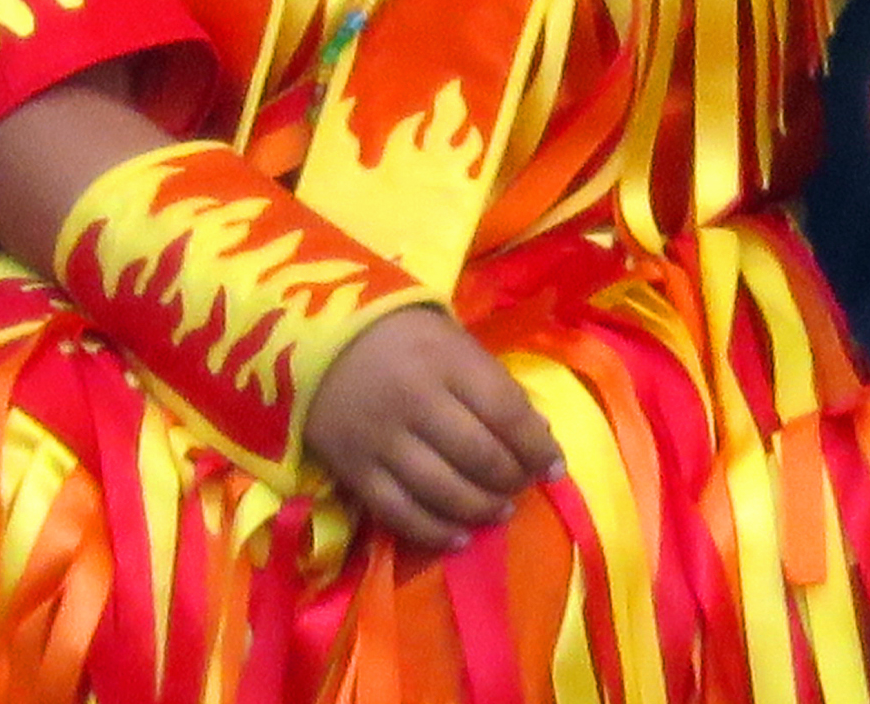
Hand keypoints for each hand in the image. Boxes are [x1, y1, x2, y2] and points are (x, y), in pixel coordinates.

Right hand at [303, 305, 563, 550]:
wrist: (313, 337)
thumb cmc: (396, 332)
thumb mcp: (449, 338)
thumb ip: (490, 382)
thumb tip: (536, 435)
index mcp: (445, 359)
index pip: (506, 411)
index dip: (538, 447)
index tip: (556, 467)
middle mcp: (416, 400)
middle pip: (479, 456)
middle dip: (512, 479)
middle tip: (523, 486)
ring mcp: (382, 439)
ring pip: (444, 491)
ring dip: (481, 509)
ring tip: (499, 511)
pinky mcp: (354, 470)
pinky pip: (400, 513)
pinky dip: (435, 532)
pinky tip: (459, 537)